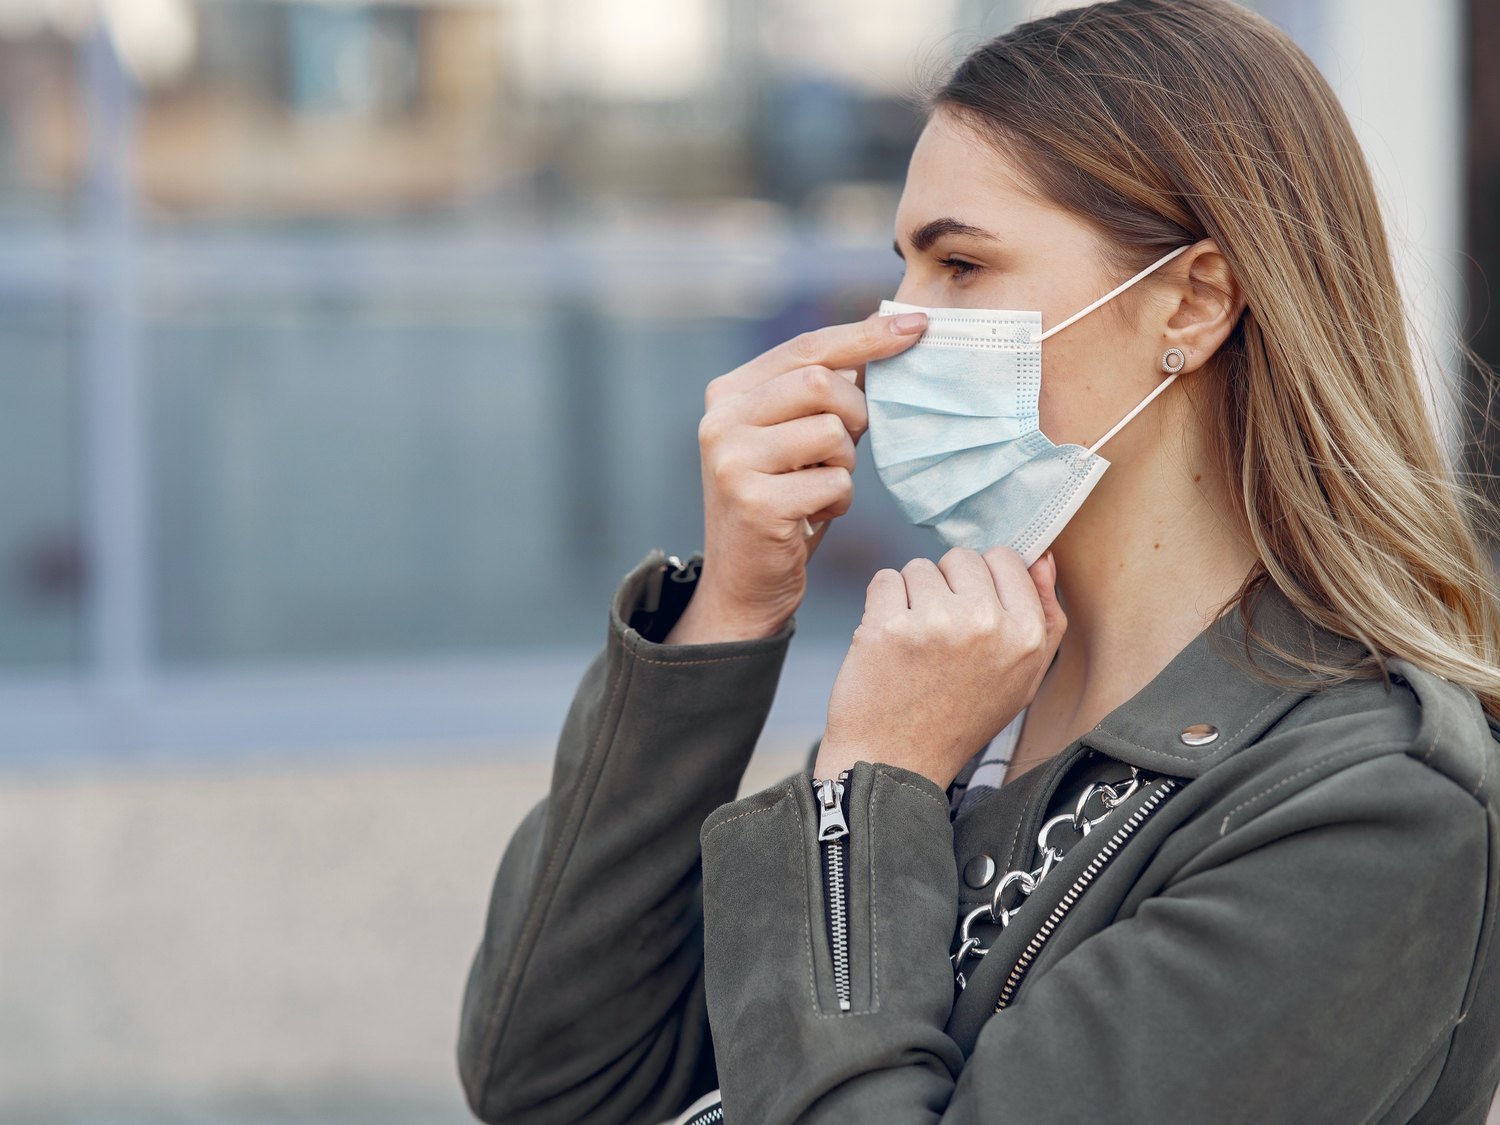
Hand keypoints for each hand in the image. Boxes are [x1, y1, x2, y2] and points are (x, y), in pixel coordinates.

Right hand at [665, 311, 928, 643]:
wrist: (745, 583)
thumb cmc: (783, 501)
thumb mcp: (797, 437)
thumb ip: (827, 392)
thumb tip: (894, 333)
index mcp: (727, 394)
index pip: (806, 347)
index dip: (865, 335)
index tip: (917, 325)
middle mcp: (720, 421)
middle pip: (820, 382)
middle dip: (855, 413)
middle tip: (848, 446)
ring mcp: (732, 462)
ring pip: (832, 432)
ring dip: (845, 464)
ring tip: (820, 487)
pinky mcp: (755, 503)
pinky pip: (834, 483)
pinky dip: (839, 501)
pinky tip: (813, 516)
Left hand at [814, 547, 1065, 789]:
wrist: (895, 761)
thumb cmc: (958, 719)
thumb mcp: (1023, 678)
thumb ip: (1045, 616)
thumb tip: (1044, 558)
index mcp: (1027, 636)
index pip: (1007, 559)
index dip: (983, 581)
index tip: (969, 611)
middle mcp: (986, 624)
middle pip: (962, 558)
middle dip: (947, 586)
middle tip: (940, 634)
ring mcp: (936, 622)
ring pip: (919, 567)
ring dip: (913, 597)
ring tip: (915, 644)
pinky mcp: (889, 625)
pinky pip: (884, 580)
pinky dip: (881, 605)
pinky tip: (889, 642)